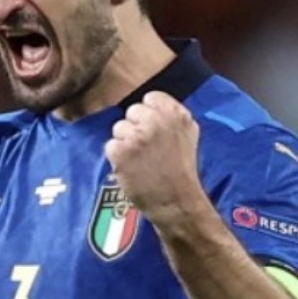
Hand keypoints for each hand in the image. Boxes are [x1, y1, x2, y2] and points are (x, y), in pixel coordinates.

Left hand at [104, 91, 203, 225]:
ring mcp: (137, 135)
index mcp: (175, 113)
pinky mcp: (121, 151)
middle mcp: (156, 120)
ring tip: (138, 161)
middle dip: (134, 128)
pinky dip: (116, 158)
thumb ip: (171, 117)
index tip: (151, 130)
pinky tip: (130, 168)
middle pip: (131, 112)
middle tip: (144, 149)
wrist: (175, 200)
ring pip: (118, 128)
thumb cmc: (181, 171)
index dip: (147, 115)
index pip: (150, 98)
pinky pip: (110, 146)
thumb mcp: (187, 135)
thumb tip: (152, 105)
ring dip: (124, 143)